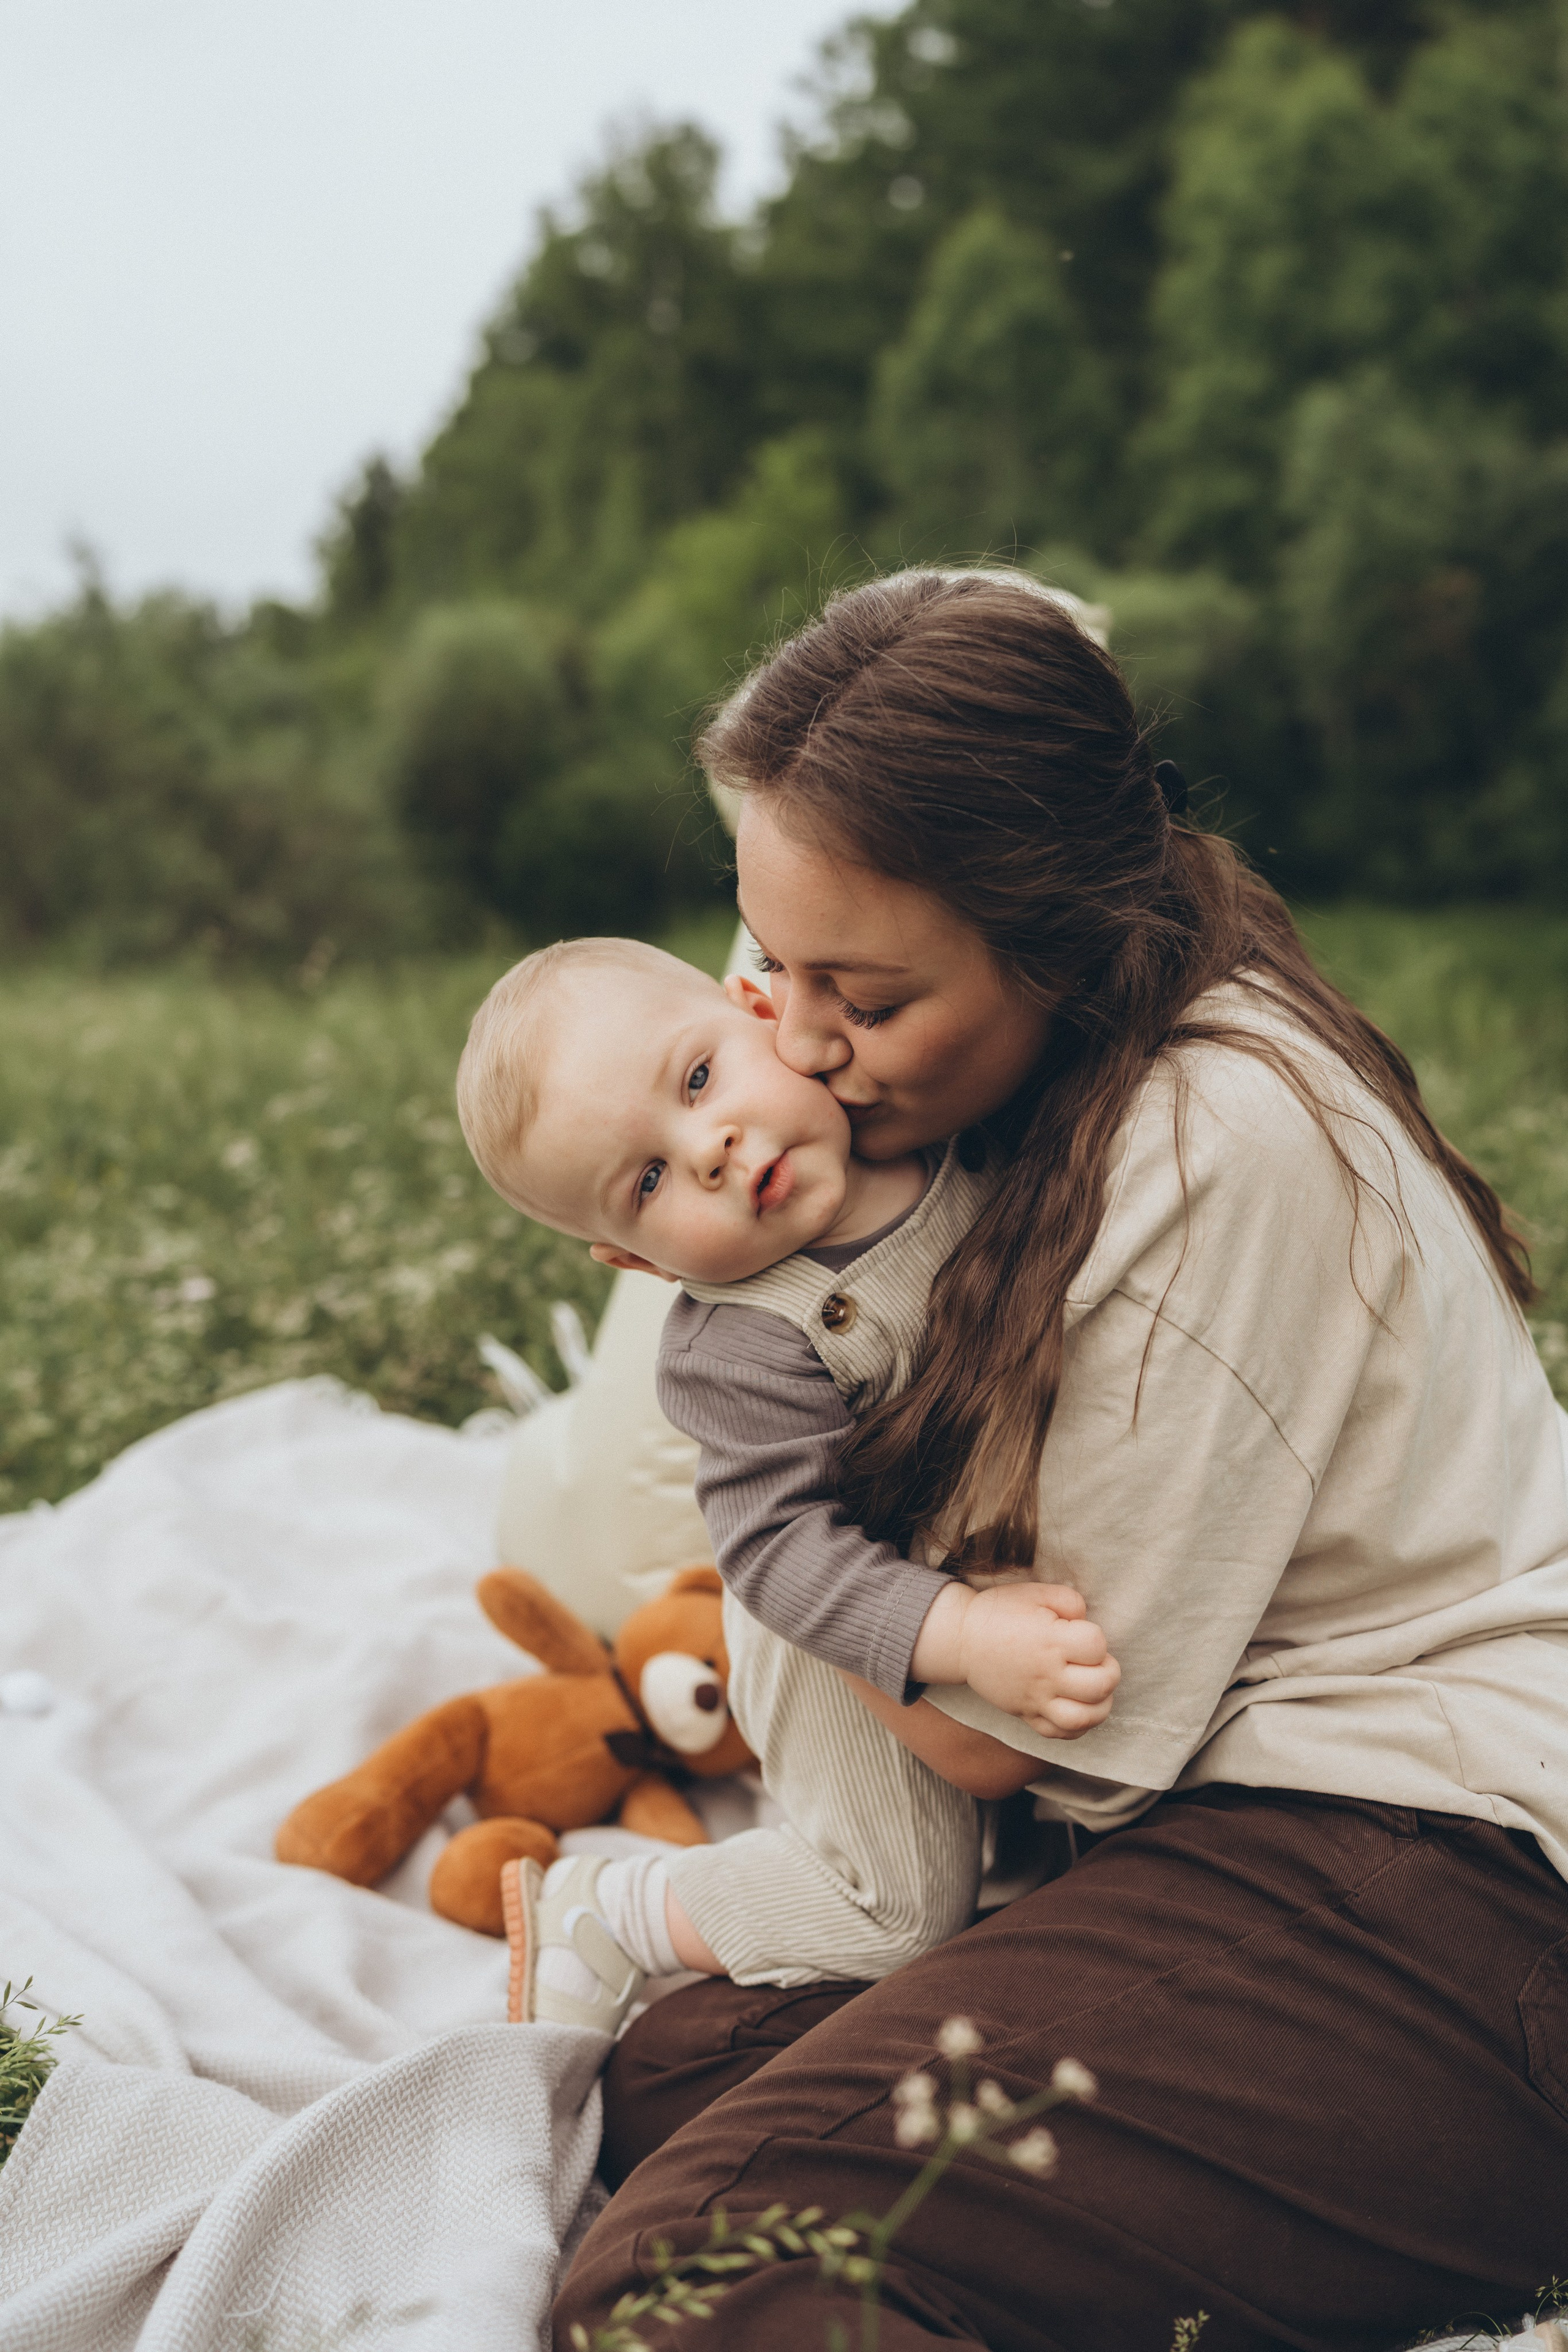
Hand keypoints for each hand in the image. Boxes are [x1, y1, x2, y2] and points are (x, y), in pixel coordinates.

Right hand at [911, 1581, 1120, 1739]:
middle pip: (1099, 1685)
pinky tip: (1079, 1708)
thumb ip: (1070, 1601)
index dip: (1096, 1637)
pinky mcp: (1026, 1714)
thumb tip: (1087, 1621)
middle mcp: (1045, 1674)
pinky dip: (1077, 1727)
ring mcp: (1035, 1699)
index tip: (1080, 1632)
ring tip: (1095, 1690)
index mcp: (1049, 1640)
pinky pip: (1059, 1734)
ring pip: (1083, 1719)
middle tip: (1096, 1662)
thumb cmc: (999, 1612)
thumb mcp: (1035, 1592)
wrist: (961, 1639)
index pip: (1096, 1645)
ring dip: (1101, 1705)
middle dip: (1109, 1671)